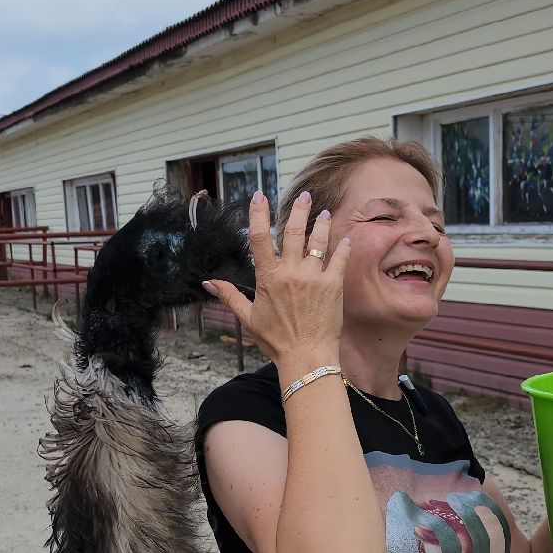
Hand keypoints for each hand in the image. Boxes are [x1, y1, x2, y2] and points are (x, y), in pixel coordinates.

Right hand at [203, 190, 351, 370]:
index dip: (257, 214)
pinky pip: (339, 258)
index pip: (258, 238)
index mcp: (268, 278)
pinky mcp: (333, 285)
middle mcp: (291, 272)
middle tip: (304, 195)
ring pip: (318, 241)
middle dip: (298, 209)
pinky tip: (344, 238)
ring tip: (324, 212)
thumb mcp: (248, 318)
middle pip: (293, 231)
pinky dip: (342, 246)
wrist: (307, 357)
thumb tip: (208, 283)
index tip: (259, 196)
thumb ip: (229, 296)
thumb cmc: (277, 340)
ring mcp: (314, 277)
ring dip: (321, 223)